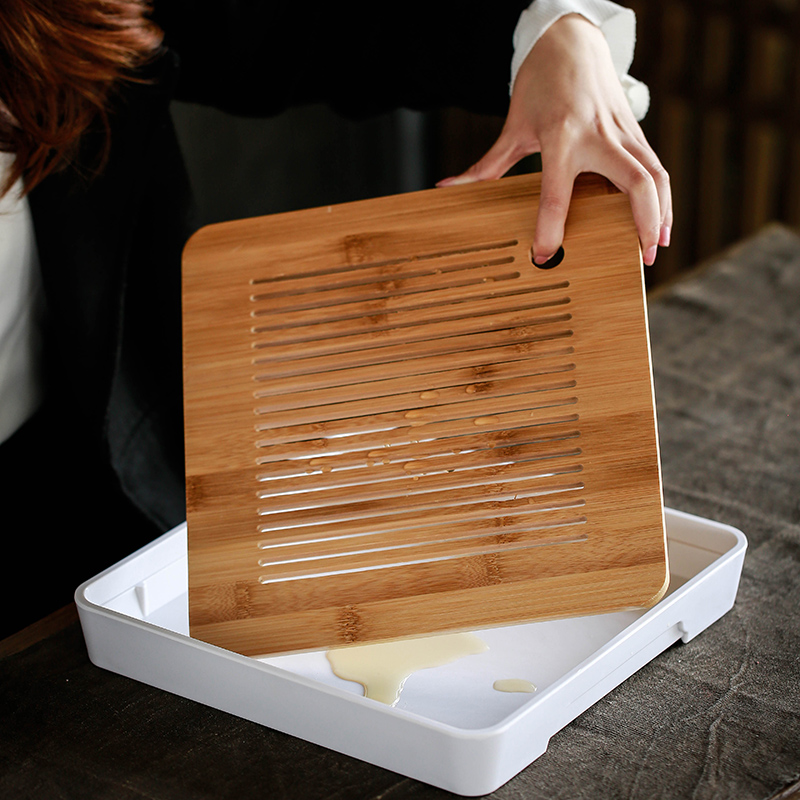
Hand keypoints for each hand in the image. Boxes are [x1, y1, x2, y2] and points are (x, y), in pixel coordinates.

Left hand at [437, 14, 671, 265]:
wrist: (571, 41)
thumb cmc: (540, 84)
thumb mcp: (512, 127)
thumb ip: (485, 165)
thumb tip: (447, 186)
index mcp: (562, 136)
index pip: (557, 194)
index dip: (549, 230)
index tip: (544, 256)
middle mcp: (599, 135)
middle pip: (635, 181)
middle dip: (641, 221)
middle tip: (641, 257)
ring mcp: (623, 132)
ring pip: (655, 174)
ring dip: (661, 212)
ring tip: (656, 247)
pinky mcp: (635, 131)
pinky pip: (656, 166)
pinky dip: (662, 196)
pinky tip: (660, 220)